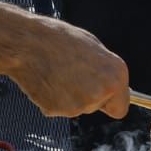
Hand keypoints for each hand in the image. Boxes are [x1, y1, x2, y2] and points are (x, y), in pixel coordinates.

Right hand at [5, 19, 129, 118]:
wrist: (29, 43)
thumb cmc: (60, 40)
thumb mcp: (94, 49)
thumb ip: (105, 71)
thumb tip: (109, 85)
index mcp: (116, 76)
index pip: (121, 108)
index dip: (109, 102)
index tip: (102, 97)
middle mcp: (101, 92)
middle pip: (96, 107)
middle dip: (87, 96)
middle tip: (71, 73)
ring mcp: (79, 104)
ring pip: (77, 108)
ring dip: (69, 96)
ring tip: (58, 73)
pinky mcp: (58, 110)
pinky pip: (58, 109)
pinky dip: (53, 98)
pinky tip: (48, 80)